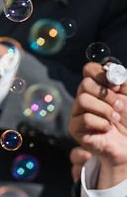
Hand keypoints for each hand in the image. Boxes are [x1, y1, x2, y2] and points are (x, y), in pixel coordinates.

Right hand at [73, 62, 126, 184]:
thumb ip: (121, 79)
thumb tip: (108, 68)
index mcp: (98, 87)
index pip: (89, 69)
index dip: (102, 74)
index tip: (117, 86)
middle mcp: (85, 97)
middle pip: (85, 83)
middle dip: (106, 94)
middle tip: (119, 105)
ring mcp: (78, 113)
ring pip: (83, 99)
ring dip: (105, 109)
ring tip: (115, 118)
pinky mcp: (75, 128)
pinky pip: (84, 118)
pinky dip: (101, 123)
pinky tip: (107, 129)